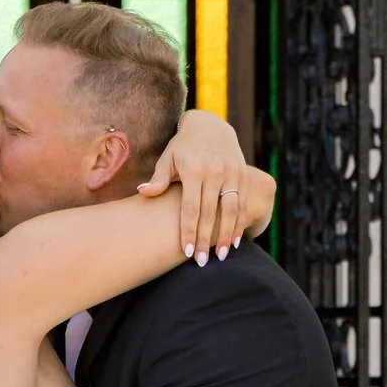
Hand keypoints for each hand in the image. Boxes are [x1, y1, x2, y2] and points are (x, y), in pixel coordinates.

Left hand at [138, 110, 272, 262]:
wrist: (210, 124)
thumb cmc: (182, 147)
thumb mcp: (168, 158)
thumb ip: (159, 178)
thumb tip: (143, 192)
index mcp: (194, 170)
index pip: (191, 208)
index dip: (188, 231)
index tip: (186, 252)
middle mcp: (215, 172)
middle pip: (210, 213)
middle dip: (206, 240)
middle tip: (201, 262)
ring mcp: (232, 173)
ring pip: (232, 210)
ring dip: (227, 235)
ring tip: (222, 256)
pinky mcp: (243, 174)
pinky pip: (243, 202)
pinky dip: (240, 223)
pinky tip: (236, 241)